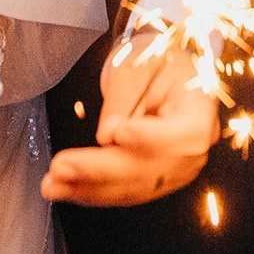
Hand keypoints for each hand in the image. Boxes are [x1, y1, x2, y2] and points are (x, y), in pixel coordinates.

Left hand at [40, 42, 217, 206]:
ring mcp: (176, 169)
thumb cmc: (151, 60)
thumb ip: (124, 97)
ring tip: (54, 184)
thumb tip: (107, 136)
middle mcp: (194, 147)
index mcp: (200, 109)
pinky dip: (92, 192)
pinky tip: (65, 189)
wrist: (155, 72)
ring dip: (90, 188)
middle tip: (63, 166)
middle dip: (102, 170)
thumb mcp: (137, 64)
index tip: (119, 134)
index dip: (153, 138)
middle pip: (152, 167)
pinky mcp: (155, 180)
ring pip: (133, 186)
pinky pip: (124, 191)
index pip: (188, 132)